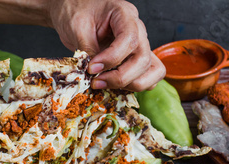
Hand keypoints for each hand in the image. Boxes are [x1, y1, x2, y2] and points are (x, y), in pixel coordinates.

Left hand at [48, 0, 164, 90]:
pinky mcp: (137, 59)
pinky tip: (114, 85)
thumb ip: (88, 49)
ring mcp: (141, 46)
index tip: (92, 68)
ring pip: (153, 71)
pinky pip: (150, 77)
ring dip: (131, 84)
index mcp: (124, 14)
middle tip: (97, 82)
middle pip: (143, 59)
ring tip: (106, 84)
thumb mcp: (77, 27)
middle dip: (120, 77)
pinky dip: (135, 86)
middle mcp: (138, 30)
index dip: (112, 59)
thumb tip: (95, 73)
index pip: (129, 39)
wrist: (75, 11)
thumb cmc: (77, 12)